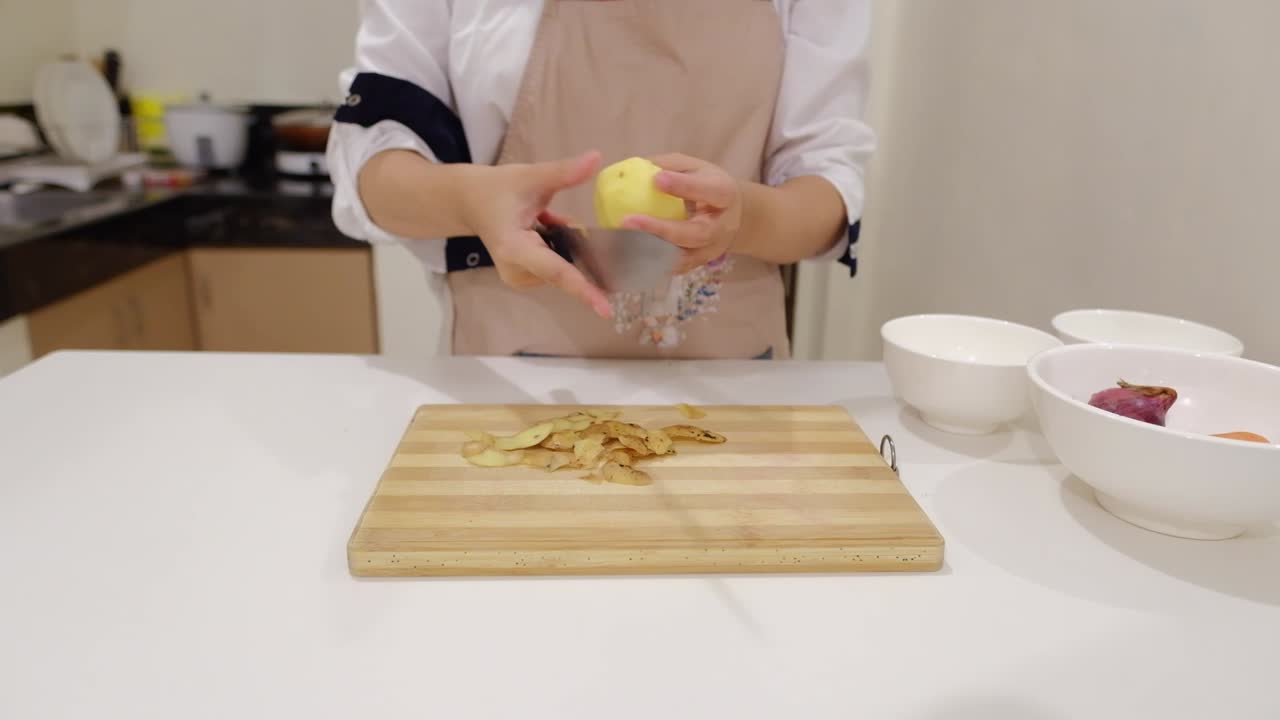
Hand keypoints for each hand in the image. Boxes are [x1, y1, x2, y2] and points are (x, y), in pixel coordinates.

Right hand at [463, 150, 611, 318]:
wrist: (470, 202)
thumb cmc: (498, 188)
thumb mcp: (531, 177)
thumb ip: (564, 172)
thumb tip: (596, 158)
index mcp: (514, 249)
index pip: (556, 270)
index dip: (583, 288)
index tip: (605, 309)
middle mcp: (517, 271)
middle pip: (564, 268)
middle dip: (578, 247)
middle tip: (555, 216)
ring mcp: (520, 278)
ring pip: (564, 266)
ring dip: (566, 243)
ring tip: (541, 219)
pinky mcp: (525, 278)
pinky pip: (558, 265)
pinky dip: (560, 247)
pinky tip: (542, 228)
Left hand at [620, 153, 743, 274]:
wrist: (730, 215)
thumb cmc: (706, 185)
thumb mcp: (695, 167)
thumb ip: (669, 166)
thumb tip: (633, 167)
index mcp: (724, 195)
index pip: (709, 191)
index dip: (684, 187)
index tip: (656, 179)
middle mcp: (721, 227)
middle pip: (697, 234)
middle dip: (662, 229)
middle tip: (629, 220)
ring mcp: (710, 250)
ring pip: (685, 257)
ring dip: (653, 251)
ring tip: (624, 240)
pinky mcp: (697, 264)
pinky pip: (675, 268)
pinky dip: (653, 264)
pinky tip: (630, 255)